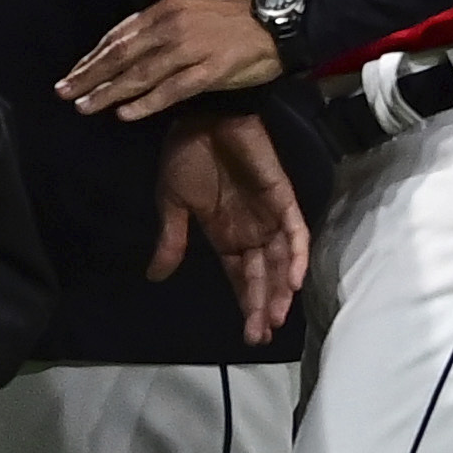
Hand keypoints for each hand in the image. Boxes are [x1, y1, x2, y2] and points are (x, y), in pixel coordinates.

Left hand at [59, 0, 283, 120]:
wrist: (278, 24)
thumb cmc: (231, 22)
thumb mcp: (187, 13)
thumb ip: (156, 30)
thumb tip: (123, 50)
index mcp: (164, 10)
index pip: (118, 37)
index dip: (92, 58)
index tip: (71, 75)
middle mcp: (172, 27)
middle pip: (121, 56)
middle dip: (90, 76)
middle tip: (64, 93)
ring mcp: (191, 49)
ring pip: (140, 74)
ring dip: (109, 93)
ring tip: (86, 107)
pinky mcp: (210, 71)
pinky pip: (171, 90)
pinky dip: (146, 103)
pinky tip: (125, 114)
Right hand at [151, 112, 309, 344]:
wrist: (202, 116)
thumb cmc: (187, 155)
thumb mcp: (172, 203)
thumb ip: (171, 240)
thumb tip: (155, 277)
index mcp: (226, 235)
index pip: (242, 278)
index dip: (247, 305)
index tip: (247, 336)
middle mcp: (251, 231)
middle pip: (263, 277)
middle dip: (263, 307)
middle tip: (261, 336)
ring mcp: (269, 215)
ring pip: (282, 261)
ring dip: (281, 289)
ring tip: (277, 317)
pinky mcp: (282, 197)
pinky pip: (295, 230)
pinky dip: (297, 254)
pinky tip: (293, 279)